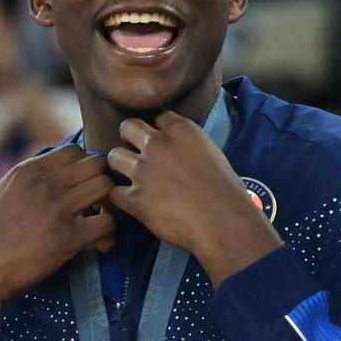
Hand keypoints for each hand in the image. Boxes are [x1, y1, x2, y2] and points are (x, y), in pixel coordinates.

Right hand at [0, 145, 115, 338]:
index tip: (82, 189)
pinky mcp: (67, 237)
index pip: (75, 151)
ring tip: (100, 225)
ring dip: (111, 206)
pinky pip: (108, 224)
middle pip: (97, 165)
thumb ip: (32, 179)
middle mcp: (44, 184)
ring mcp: (56, 208)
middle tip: (98, 207)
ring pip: (107, 188)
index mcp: (28, 170)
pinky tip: (98, 246)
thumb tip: (60, 174)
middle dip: (103, 184)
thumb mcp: (6, 193)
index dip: (85, 168)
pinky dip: (110, 234)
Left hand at [107, 112, 281, 285]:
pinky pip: (113, 191)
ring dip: (120, 166)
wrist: (224, 223)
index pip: (158, 117)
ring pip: (113, 156)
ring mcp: (142, 170)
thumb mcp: (212, 154)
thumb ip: (189, 146)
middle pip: (128, 127)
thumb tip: (179, 151)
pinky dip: (120, 198)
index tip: (161, 143)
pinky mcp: (133, 197)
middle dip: (129, 138)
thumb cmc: (227, 192)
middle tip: (136, 154)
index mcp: (181, 130)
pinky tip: (132, 203)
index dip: (157, 130)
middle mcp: (157, 144)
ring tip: (130, 178)